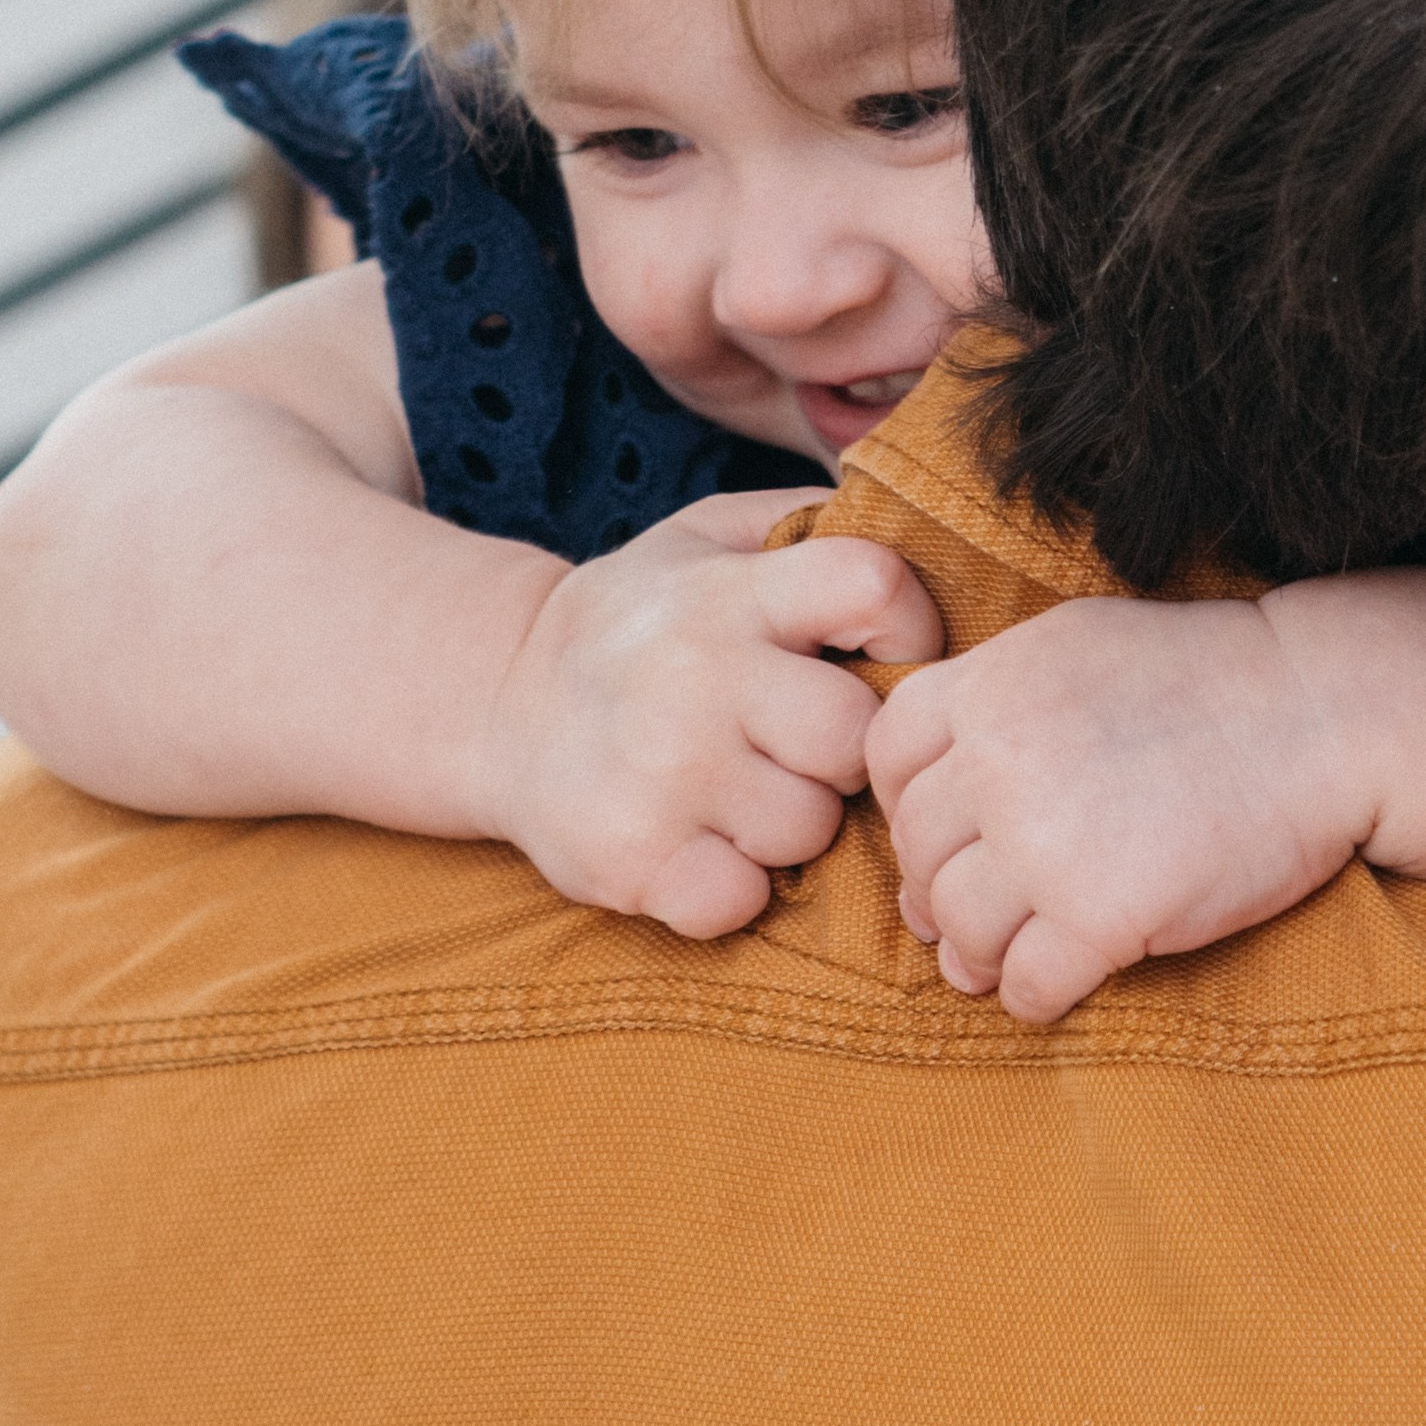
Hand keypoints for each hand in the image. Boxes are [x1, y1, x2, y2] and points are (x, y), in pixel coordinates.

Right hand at [474, 494, 942, 933]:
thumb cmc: (640, 623)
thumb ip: (810, 523)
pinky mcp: (629, 861)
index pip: (874, 588)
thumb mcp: (706, 535)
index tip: (875, 651)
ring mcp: (661, 775)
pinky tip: (699, 846)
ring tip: (737, 790)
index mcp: (728, 591)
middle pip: (853, 738)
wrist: (500, 705)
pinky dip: (729, 888)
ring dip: (787, 822)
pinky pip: (741, 902)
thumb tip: (925, 523)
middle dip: (839, 750)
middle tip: (792, 742)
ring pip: (809, 828)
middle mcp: (694, 677)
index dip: (906, 624)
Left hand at [864, 594, 1375, 1023]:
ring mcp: (1044, 844)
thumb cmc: (1211, 678)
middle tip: (968, 917)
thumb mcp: (1077, 646)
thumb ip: (999, 695)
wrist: (1324, 714)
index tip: (944, 833)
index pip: (887, 756)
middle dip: (936, 891)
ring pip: (958, 928)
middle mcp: (999, 762)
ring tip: (1001, 961)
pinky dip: (1032, 997)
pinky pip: (1027, 984)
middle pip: (917, 851)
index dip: (905, 804)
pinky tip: (1057, 987)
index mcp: (989, 686)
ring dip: (974, 956)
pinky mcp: (1100, 918)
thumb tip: (941, 777)